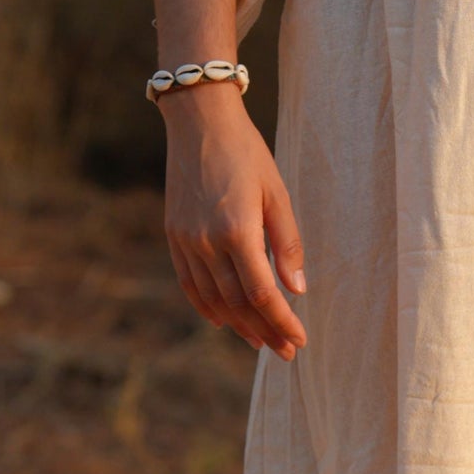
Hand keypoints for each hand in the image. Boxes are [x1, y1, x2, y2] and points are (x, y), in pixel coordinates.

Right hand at [162, 89, 306, 360]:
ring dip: (239, 325)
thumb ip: (286, 243)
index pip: (261, 293)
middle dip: (264, 330)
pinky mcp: (174, 237)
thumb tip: (297, 289)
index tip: (299, 339)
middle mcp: (207, 242)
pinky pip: (190, 285)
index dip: (281, 321)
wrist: (199, 123)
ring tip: (261, 341)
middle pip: (237, 303)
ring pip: (212, 299)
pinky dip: (208, 307)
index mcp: (237, 230)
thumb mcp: (277, 193)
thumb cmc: (246, 153)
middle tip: (286, 350)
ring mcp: (186, 241)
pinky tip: (224, 320)